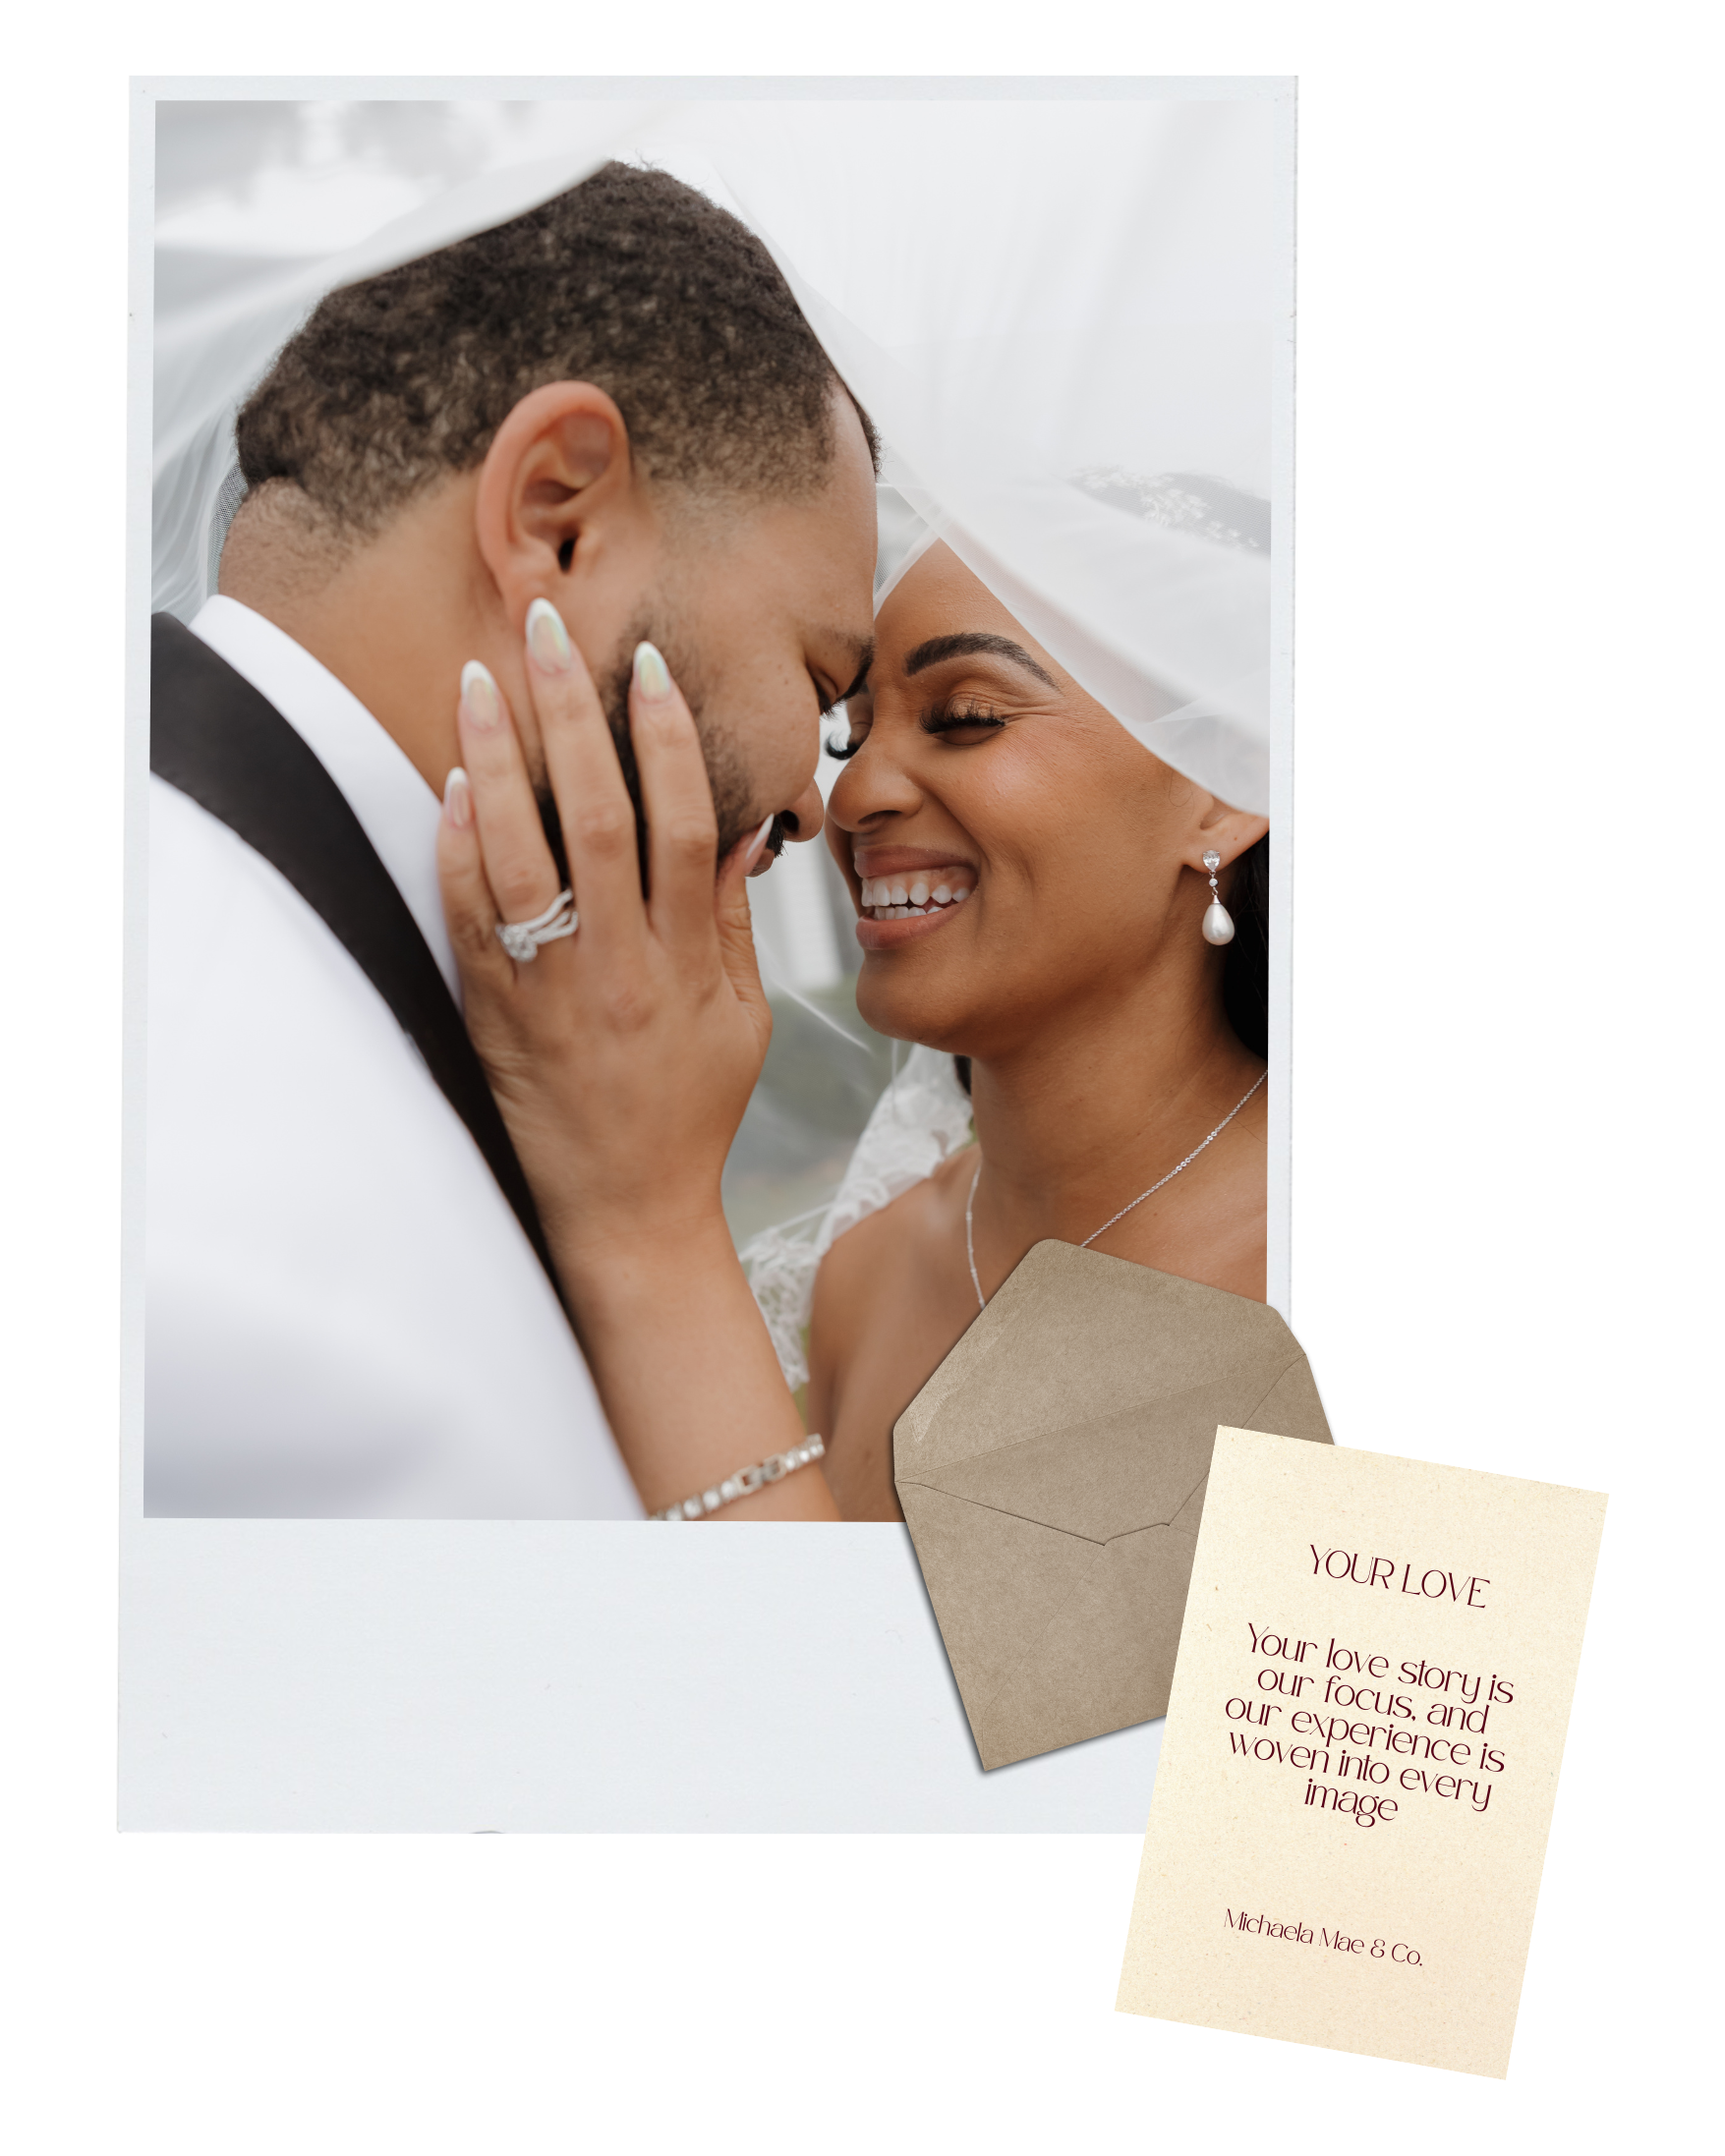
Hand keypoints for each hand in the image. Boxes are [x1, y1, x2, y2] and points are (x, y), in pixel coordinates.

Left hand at [436, 602, 771, 1260]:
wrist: (629, 1213)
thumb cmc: (691, 1112)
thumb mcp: (742, 1020)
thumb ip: (733, 919)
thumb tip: (742, 825)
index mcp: (689, 962)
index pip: (684, 827)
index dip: (667, 741)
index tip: (646, 668)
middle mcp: (622, 969)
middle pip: (598, 820)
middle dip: (571, 716)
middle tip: (547, 631)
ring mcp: (555, 994)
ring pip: (524, 860)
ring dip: (498, 762)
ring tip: (480, 681)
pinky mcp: (499, 1021)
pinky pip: (473, 927)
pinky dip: (458, 854)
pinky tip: (451, 787)